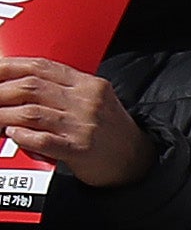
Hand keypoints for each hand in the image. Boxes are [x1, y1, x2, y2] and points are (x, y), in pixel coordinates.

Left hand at [0, 60, 145, 189]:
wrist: (138, 162)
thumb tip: (18, 86)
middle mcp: (87, 101)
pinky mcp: (81, 149)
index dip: (10, 67)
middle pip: (31, 87)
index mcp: (89, 85)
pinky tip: (13, 135)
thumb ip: (63, 91)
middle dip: (0, 92)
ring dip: (3, 116)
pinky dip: (23, 136)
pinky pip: (43, 139)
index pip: (41, 67)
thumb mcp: (94, 101)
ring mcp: (84, 125)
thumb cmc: (111, 132)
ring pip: (31, 113)